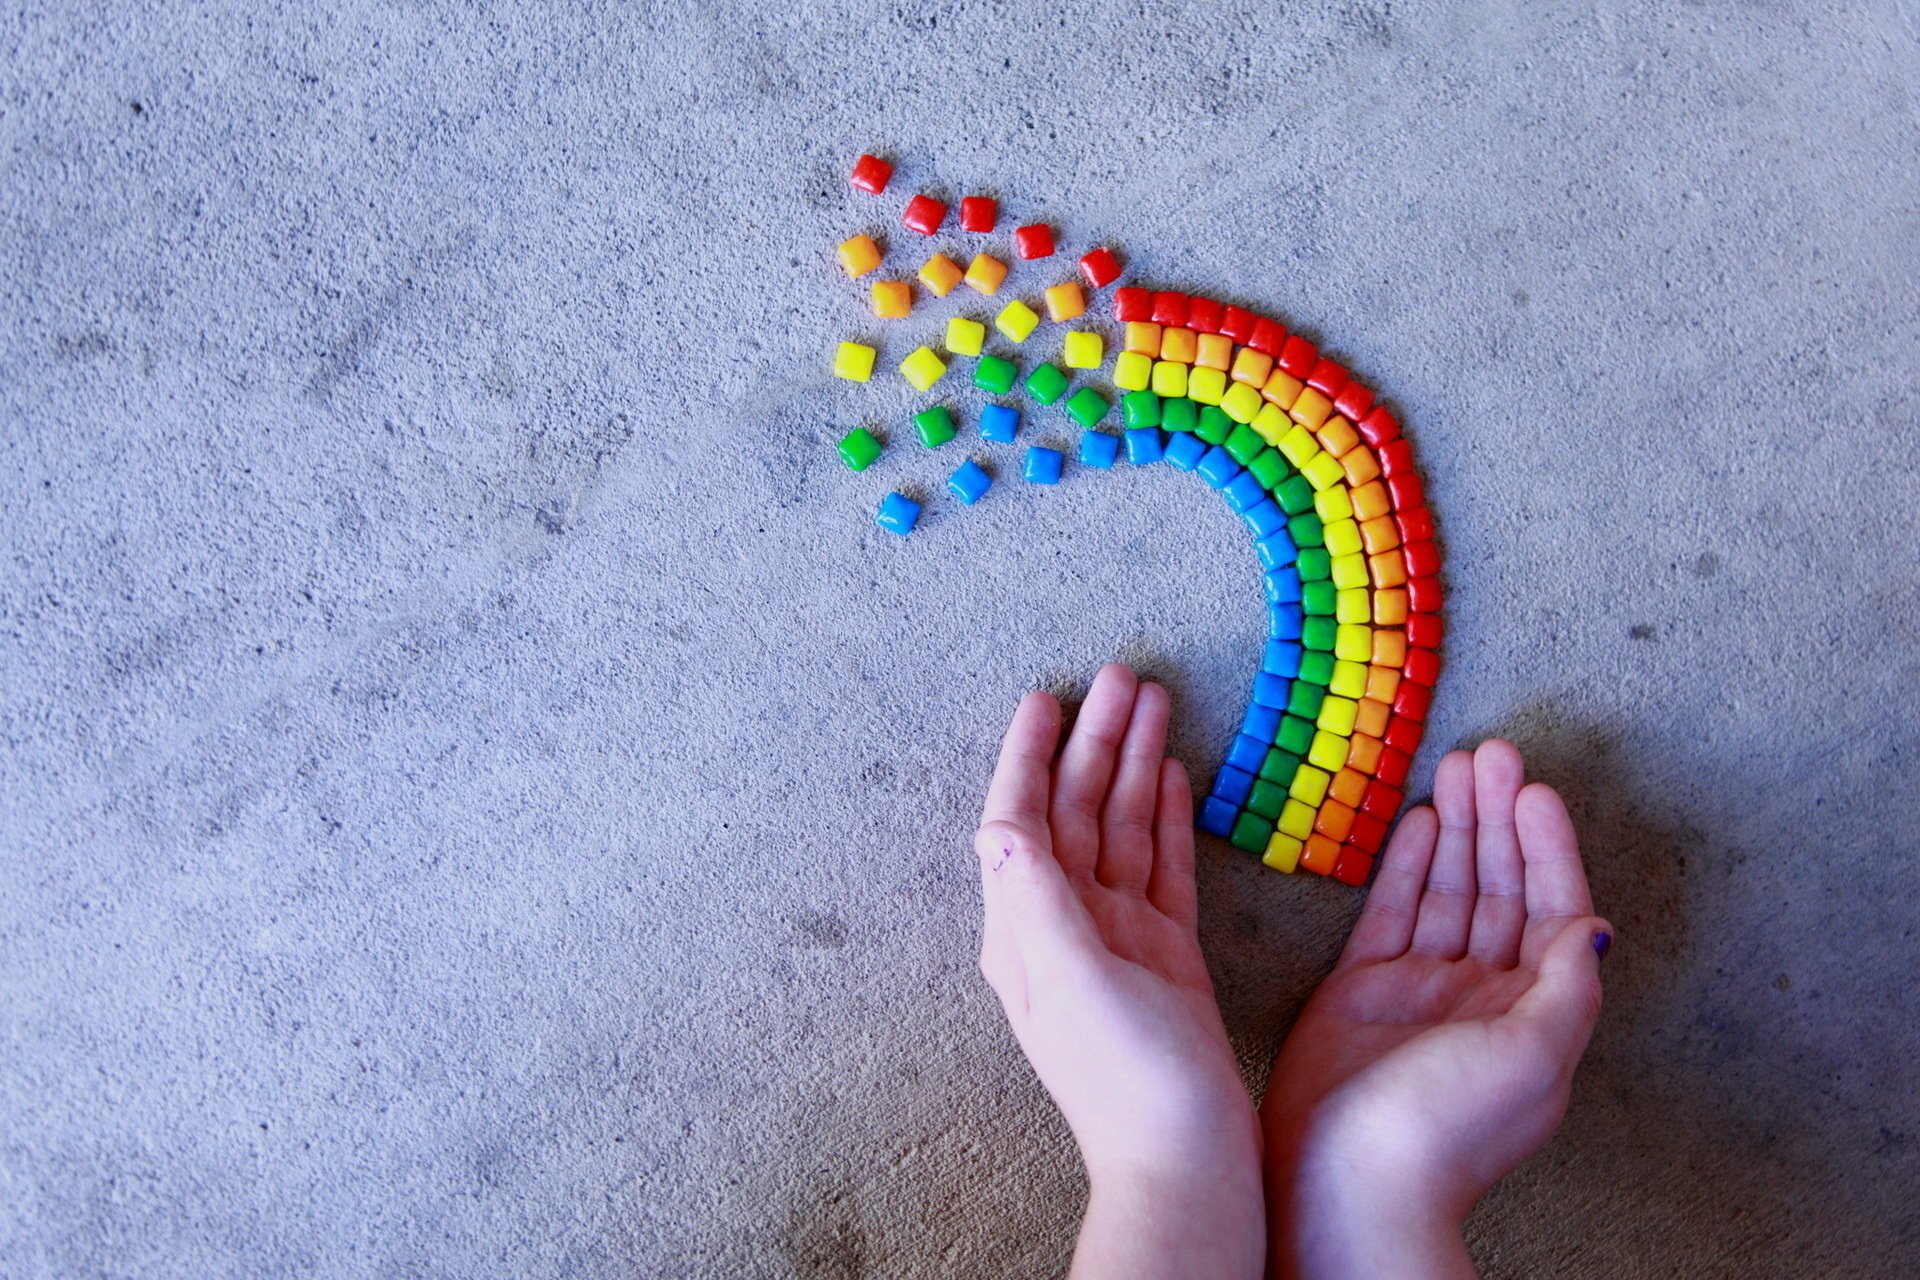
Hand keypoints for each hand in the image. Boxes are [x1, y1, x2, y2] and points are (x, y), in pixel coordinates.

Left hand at [976, 664, 1262, 1279]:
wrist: (1188, 1161)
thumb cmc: (1127, 1082)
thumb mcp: (1071, 983)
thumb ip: (1036, 900)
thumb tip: (996, 824)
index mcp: (1025, 930)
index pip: (1019, 821)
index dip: (1029, 756)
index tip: (1046, 697)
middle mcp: (1063, 926)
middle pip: (1074, 811)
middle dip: (1094, 742)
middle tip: (1122, 674)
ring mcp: (1116, 938)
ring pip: (1120, 829)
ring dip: (1132, 765)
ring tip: (1153, 703)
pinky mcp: (1165, 954)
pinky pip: (1159, 866)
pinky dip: (1163, 817)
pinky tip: (1170, 776)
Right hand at [1261, 740, 1611, 1278]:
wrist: (1348, 1180)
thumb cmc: (1445, 1129)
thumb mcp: (1534, 1056)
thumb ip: (1567, 985)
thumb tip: (1595, 928)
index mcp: (1532, 1015)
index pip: (1550, 910)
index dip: (1546, 848)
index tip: (1535, 790)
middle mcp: (1482, 997)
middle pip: (1499, 890)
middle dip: (1498, 821)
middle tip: (1492, 755)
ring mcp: (1421, 991)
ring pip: (1447, 892)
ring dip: (1456, 829)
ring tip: (1456, 768)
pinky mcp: (1364, 990)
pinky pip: (1392, 913)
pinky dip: (1407, 866)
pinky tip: (1417, 821)